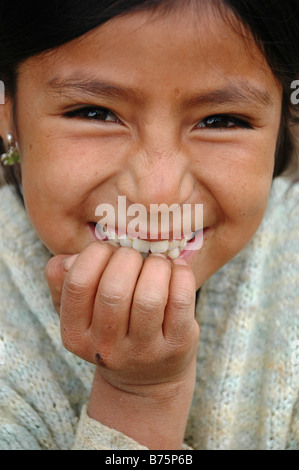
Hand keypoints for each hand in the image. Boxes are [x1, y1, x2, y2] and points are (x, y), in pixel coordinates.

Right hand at [45, 241, 198, 447]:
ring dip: (156, 266)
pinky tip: (176, 270)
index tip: (109, 251)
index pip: (78, 282)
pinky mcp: (178, 345)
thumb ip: (61, 280)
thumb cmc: (109, 330)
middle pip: (114, 288)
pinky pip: (181, 299)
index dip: (95, 254)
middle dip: (128, 258)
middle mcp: (107, 348)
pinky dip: (181, 274)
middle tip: (135, 257)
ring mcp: (144, 351)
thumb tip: (71, 259)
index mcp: (75, 335)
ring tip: (156, 264)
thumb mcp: (78, 311)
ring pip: (149, 296)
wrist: (146, 380)